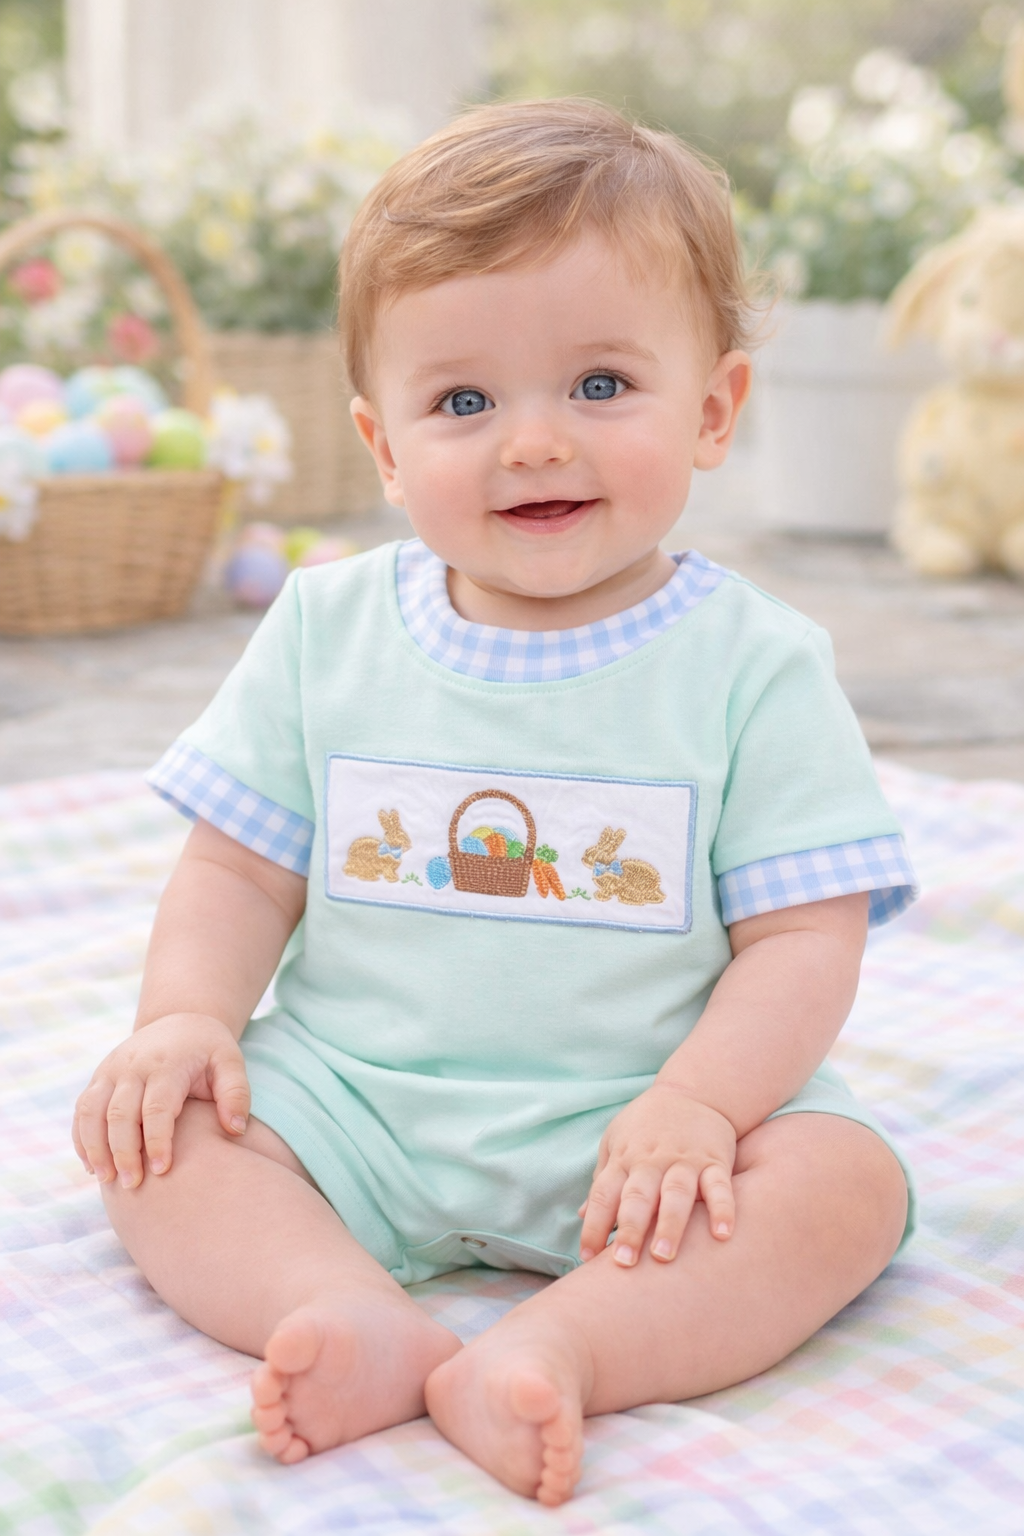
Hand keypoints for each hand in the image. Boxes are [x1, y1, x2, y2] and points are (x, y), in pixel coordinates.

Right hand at [72, 1013, 249, 1190]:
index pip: (156, 1107)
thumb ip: (236, 1094)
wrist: (179, 1020)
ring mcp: (111, 1071)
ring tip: (107, 1179)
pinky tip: (93, 1166)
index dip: (156, 1140)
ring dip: (95, 1147)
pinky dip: (82, 1138)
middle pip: (119, 1113)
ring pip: (91, 1111)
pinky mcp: (99, 1078)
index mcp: (166, 1064)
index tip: (162, 1170)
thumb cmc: (208, 1049)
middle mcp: (132, 1066)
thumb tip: (235, 1130)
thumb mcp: (231, 1062)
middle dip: (123, 1152)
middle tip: (132, 1184)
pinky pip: (82, 1110)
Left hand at [579, 1083, 736, 1266]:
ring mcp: (685, 1160)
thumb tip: (582, 1216)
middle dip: (630, 1229)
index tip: (587, 1257)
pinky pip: (720, 1186)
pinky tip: (722, 1234)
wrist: (695, 1090)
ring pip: (676, 1193)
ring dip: (670, 1224)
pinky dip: (723, 1209)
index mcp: (624, 1159)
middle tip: (624, 1263)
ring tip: (664, 1255)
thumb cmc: (648, 1124)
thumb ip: (603, 1180)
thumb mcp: (617, 1142)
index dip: (594, 1225)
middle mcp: (652, 1161)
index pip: (603, 1194)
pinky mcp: (715, 1160)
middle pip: (638, 1196)